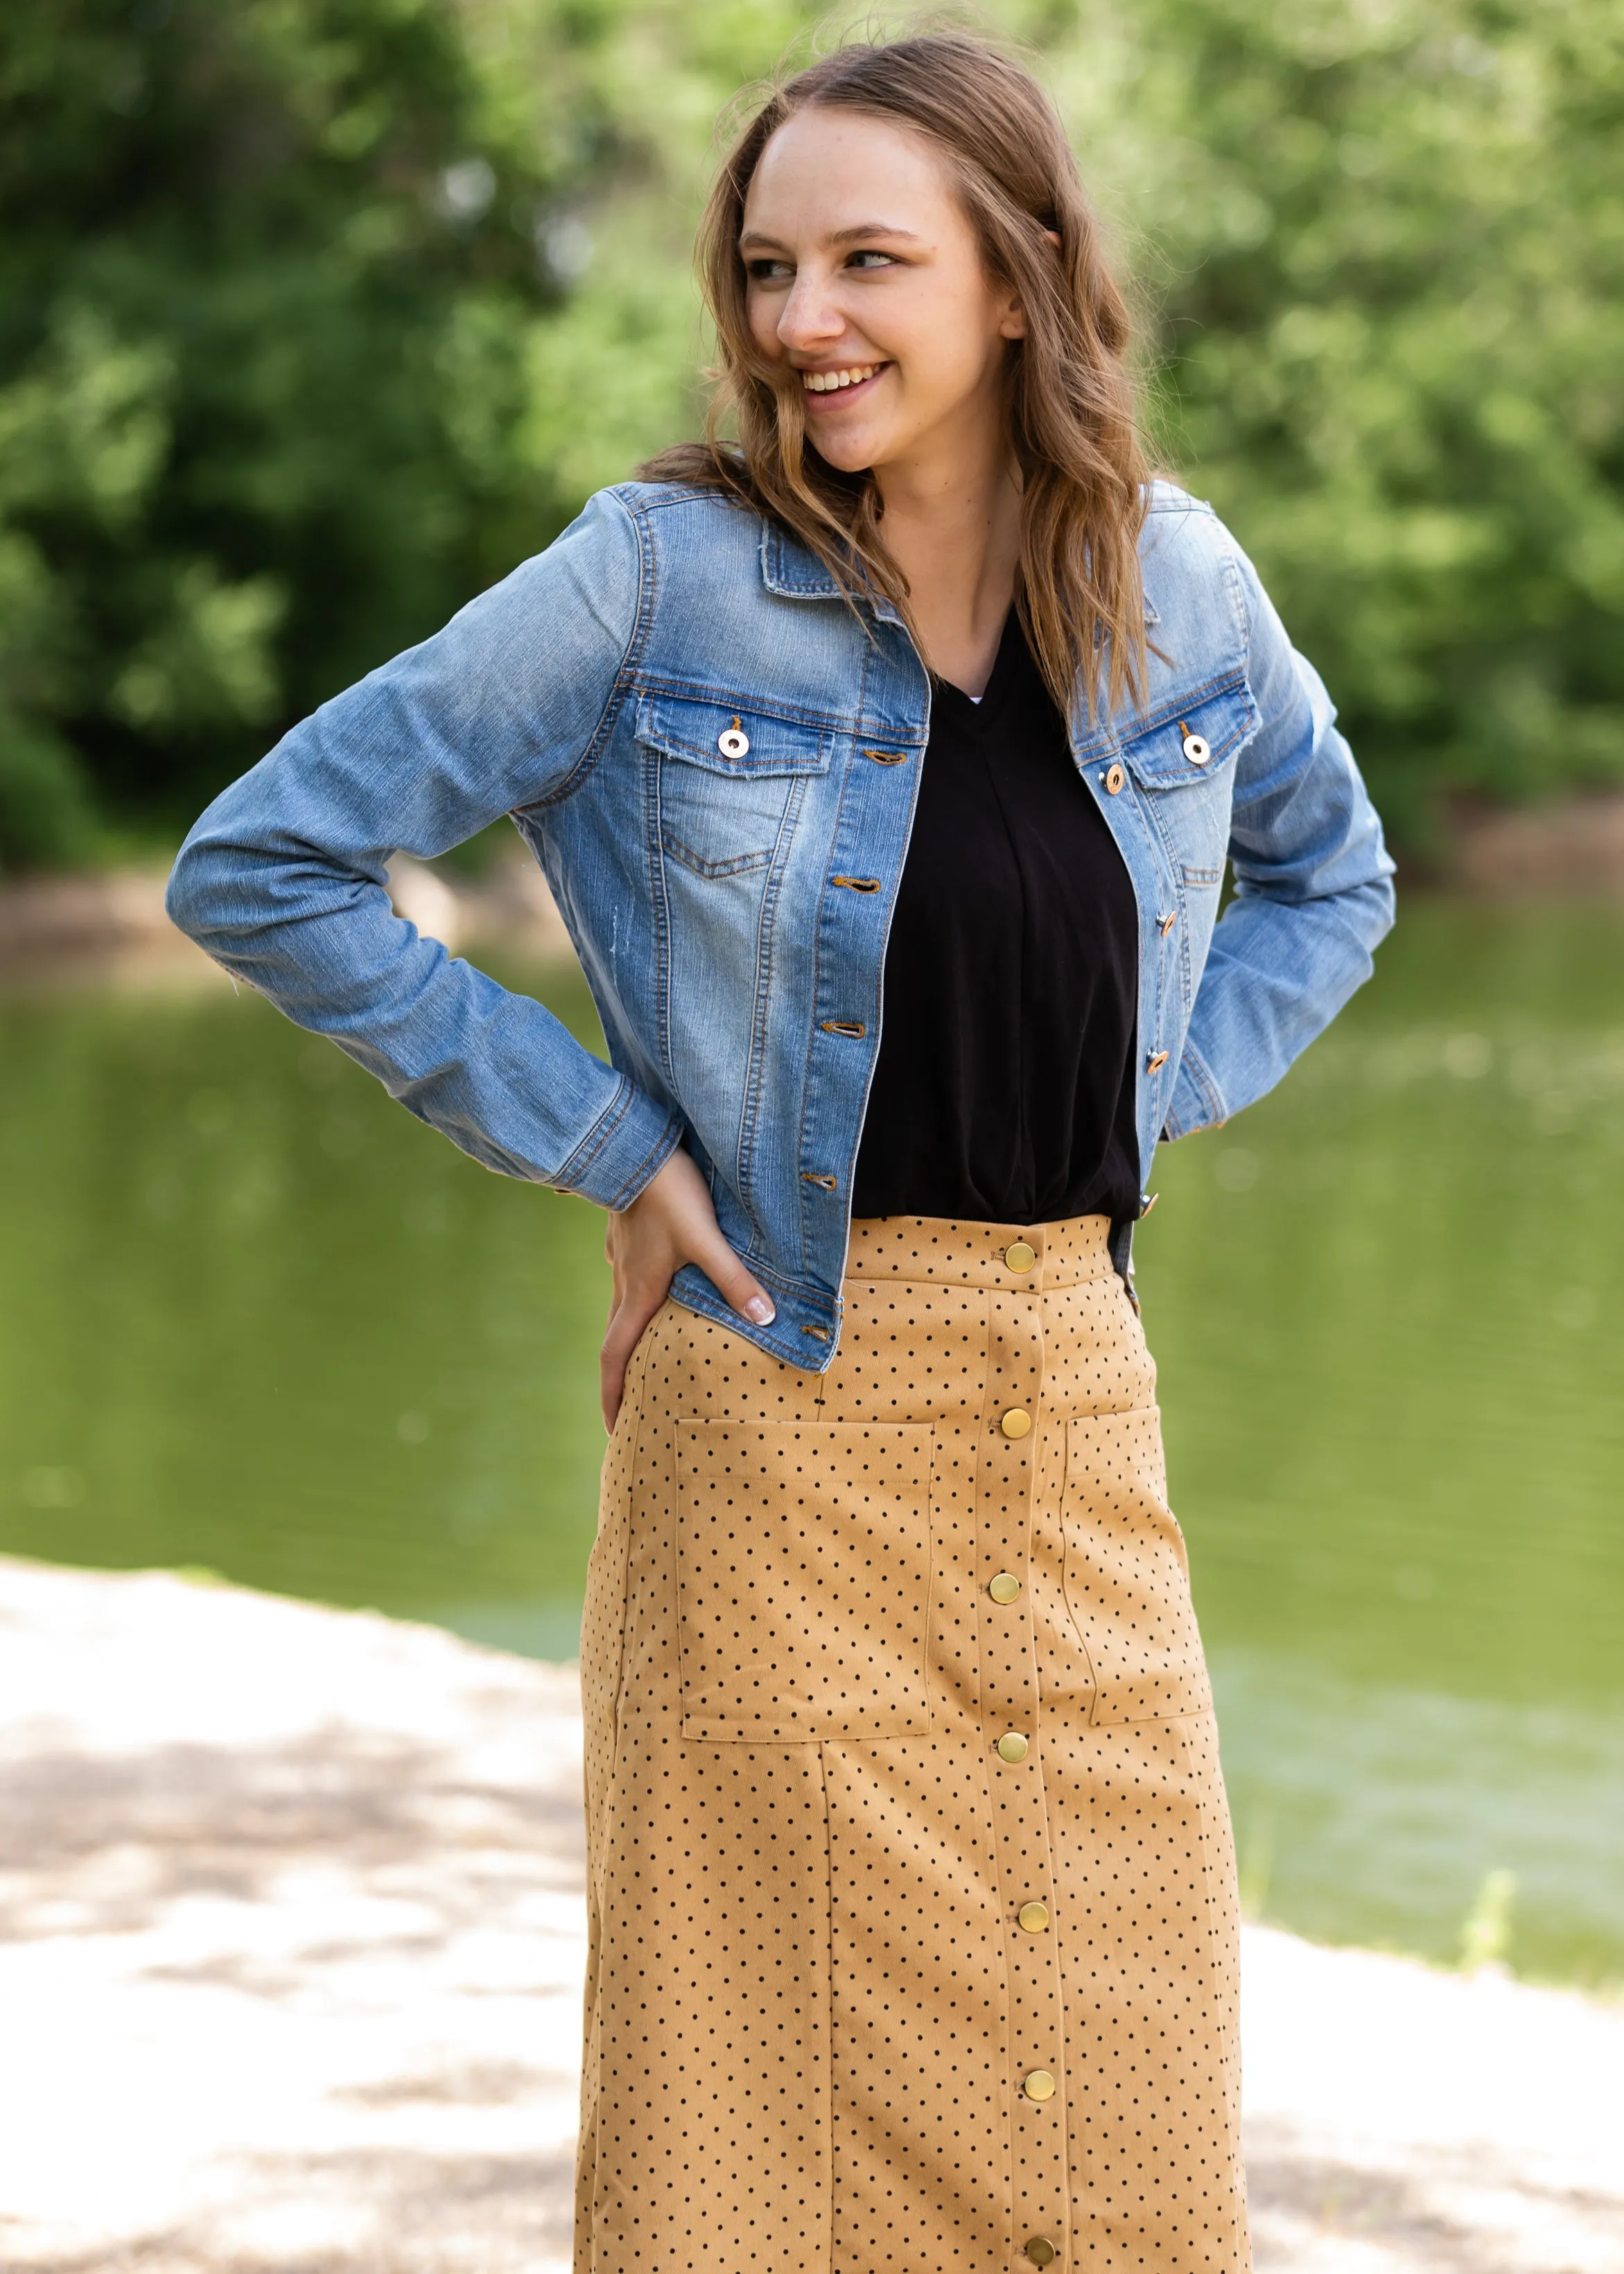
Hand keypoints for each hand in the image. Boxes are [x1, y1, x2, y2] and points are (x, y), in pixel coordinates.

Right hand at [600, 1148, 774, 1429]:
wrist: (634, 1143)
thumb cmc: (669, 1192)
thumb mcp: (706, 1238)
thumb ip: (734, 1279)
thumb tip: (765, 1317)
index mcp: (638, 1291)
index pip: (615, 1356)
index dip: (613, 1395)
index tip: (612, 1428)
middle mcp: (624, 1279)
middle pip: (617, 1338)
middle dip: (622, 1376)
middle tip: (631, 1404)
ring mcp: (621, 1255)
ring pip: (623, 1305)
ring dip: (632, 1334)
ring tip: (650, 1351)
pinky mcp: (626, 1233)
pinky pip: (630, 1274)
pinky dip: (640, 1294)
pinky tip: (657, 1285)